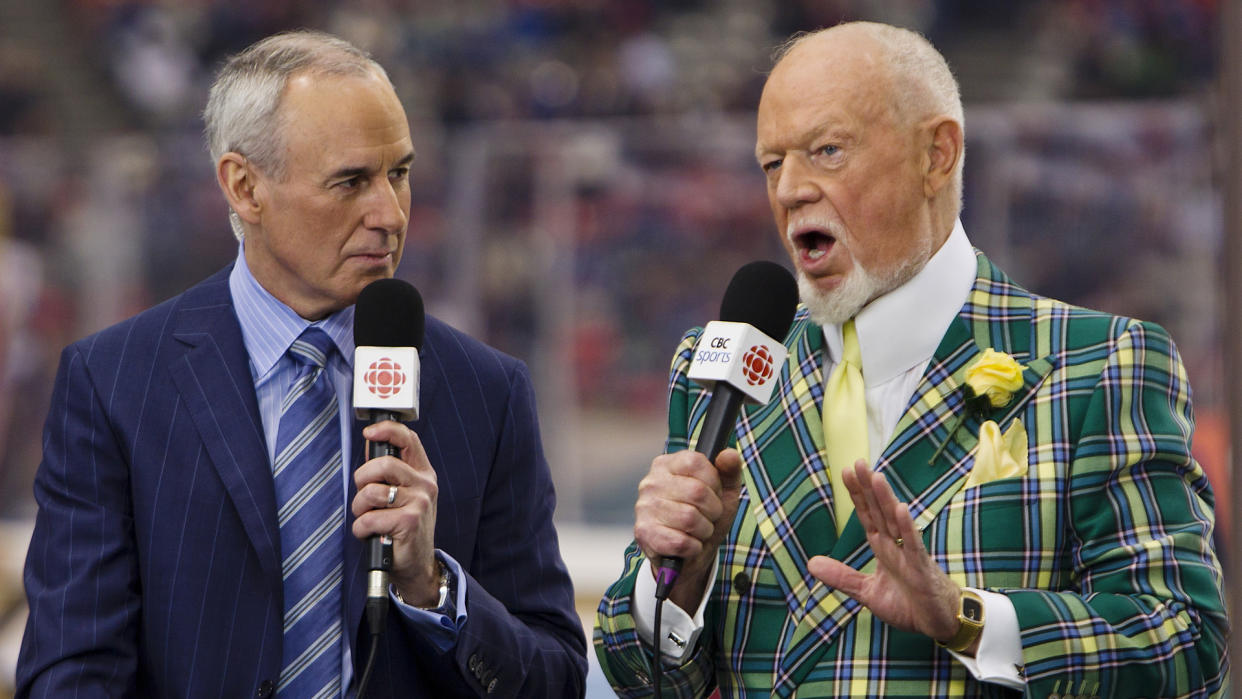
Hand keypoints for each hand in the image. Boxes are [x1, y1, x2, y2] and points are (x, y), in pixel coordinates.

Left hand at [351, 420, 439, 605]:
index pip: (408, 439)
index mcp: (423, 473)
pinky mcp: (409, 522)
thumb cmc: (403, 528)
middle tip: (364, 497)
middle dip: (362, 480)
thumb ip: (388, 471)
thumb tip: (370, 442)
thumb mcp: (402, 495)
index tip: (369, 433)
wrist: (416, 565)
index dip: (387, 430)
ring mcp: (419, 503)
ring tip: (368, 518)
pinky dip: (361, 529)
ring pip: (371, 492)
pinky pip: (369, 518)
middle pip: (383, 464)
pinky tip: (371, 534)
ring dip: (359, 509)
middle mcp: (425, 485)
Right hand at [633, 448, 742, 610]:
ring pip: (689, 519)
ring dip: (704, 531)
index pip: (696, 462)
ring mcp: (644, 507)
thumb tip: (728, 454)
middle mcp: (651, 482)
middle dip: (713, 510)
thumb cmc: (705, 517)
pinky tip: (688, 545)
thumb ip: (729, 470)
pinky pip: (680, 542)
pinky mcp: (643, 533)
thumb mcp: (724, 492)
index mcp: (668, 464)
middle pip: (696, 491)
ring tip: (698, 531)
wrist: (688, 555)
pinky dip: (693, 548)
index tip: (713, 494)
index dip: (714, 482)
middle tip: (709, 517)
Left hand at [807, 460, 962, 644]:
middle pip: (879, 511)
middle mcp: (895, 545)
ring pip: (895, 521)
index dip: (857, 495)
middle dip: (869, 488)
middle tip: (859, 463)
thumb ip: (841, 577)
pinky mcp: (922, 567)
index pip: (867, 515)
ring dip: (886, 499)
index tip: (846, 472)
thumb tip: (811, 564)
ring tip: (876, 478)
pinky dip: (907, 527)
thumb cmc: (907, 604)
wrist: (938, 623)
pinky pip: (914, 544)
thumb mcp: (866, 592)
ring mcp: (909, 554)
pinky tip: (900, 509)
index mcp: (882, 548)